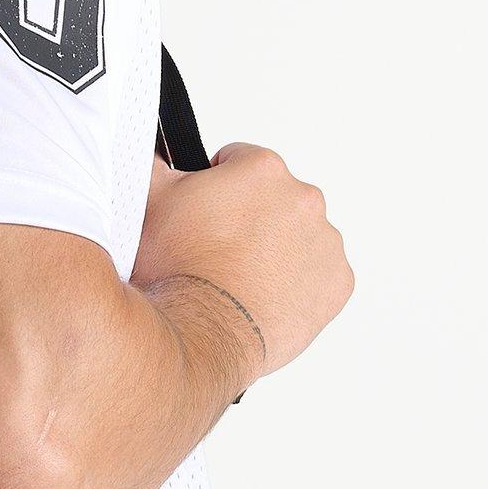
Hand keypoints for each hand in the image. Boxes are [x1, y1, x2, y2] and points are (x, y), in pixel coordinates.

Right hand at [134, 143, 352, 381]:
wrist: (200, 334)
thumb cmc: (178, 272)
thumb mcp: (149, 201)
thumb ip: (157, 164)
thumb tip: (158, 154)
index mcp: (262, 170)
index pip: (239, 161)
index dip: (215, 186)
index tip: (206, 212)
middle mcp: (303, 199)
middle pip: (274, 199)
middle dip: (251, 217)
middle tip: (219, 249)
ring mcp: (325, 242)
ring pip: (300, 236)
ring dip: (278, 249)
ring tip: (241, 277)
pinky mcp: (338, 283)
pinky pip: (320, 275)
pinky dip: (299, 283)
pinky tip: (266, 296)